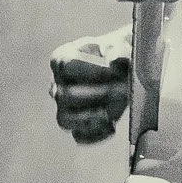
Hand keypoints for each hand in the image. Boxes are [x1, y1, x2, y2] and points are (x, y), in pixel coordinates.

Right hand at [49, 28, 130, 145]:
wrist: (124, 69)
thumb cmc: (117, 53)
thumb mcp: (119, 45)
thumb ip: (118, 51)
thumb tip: (114, 61)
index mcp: (62, 58)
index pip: (68, 66)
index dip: (92, 70)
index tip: (115, 71)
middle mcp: (57, 84)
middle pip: (65, 96)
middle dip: (97, 94)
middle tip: (122, 90)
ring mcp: (64, 107)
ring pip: (64, 120)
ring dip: (91, 117)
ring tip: (112, 111)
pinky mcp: (76, 126)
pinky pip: (79, 137)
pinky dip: (96, 134)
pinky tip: (111, 125)